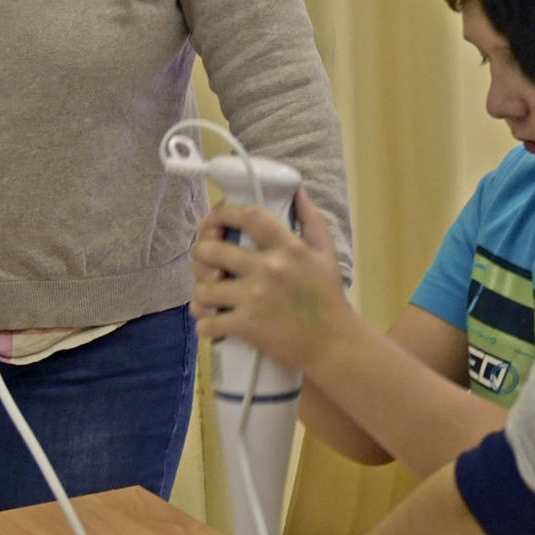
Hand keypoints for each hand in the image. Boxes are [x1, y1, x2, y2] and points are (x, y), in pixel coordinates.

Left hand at [190, 186, 353, 373]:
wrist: (334, 345)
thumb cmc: (328, 297)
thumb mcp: (326, 253)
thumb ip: (310, 219)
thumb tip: (296, 190)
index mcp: (286, 247)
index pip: (246, 216)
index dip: (221, 213)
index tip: (213, 219)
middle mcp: (267, 269)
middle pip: (212, 250)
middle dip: (201, 254)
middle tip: (205, 260)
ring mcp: (254, 299)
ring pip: (204, 288)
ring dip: (200, 291)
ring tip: (207, 294)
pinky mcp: (247, 326)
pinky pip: (209, 322)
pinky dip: (204, 324)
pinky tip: (210, 321)